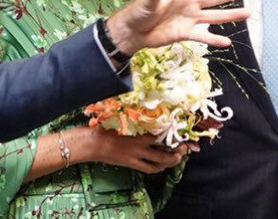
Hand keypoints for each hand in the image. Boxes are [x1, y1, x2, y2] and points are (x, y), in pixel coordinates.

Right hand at [72, 126, 195, 173]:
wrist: (92, 143)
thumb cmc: (105, 127)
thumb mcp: (121, 118)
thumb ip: (135, 116)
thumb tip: (144, 109)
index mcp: (140, 131)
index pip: (163, 133)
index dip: (175, 135)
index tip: (184, 134)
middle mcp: (141, 145)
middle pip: (166, 152)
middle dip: (178, 152)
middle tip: (185, 149)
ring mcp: (137, 156)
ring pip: (160, 162)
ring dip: (170, 161)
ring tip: (177, 158)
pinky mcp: (131, 163)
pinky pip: (148, 168)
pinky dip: (157, 168)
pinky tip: (161, 166)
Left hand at [106, 0, 250, 54]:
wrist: (134, 32)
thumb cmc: (139, 11)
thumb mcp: (148, 1)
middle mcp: (189, 3)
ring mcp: (189, 18)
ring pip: (214, 16)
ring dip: (230, 15)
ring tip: (248, 13)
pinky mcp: (186, 33)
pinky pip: (203, 36)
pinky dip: (214, 40)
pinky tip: (227, 41)